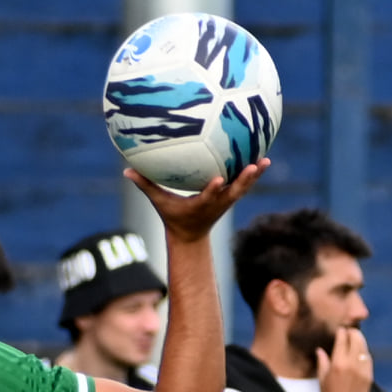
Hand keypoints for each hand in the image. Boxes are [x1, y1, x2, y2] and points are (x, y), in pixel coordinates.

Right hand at [124, 159, 269, 244]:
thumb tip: (126, 170)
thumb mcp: (159, 203)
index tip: (219, 180)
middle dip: (244, 180)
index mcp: (201, 206)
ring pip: (244, 188)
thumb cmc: (173, 216)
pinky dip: (253, 173)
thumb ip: (145, 185)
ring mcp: (227, 202)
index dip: (214, 189)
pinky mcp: (231, 197)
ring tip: (266, 160)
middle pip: (234, 192)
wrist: (192, 236)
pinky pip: (245, 184)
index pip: (208, 197)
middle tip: (254, 166)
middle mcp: (217, 204)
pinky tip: (262, 156)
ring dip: (255, 176)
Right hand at [317, 325, 373, 391]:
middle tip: (349, 332)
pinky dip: (364, 353)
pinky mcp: (369, 375)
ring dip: (360, 342)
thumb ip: (322, 361)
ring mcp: (363, 369)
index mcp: (338, 363)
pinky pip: (369, 358)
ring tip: (355, 341)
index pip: (342, 339)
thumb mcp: (322, 377)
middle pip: (356, 339)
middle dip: (353, 333)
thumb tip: (320, 350)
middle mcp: (352, 364)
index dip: (341, 332)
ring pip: (364, 347)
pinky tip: (360, 354)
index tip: (340, 330)